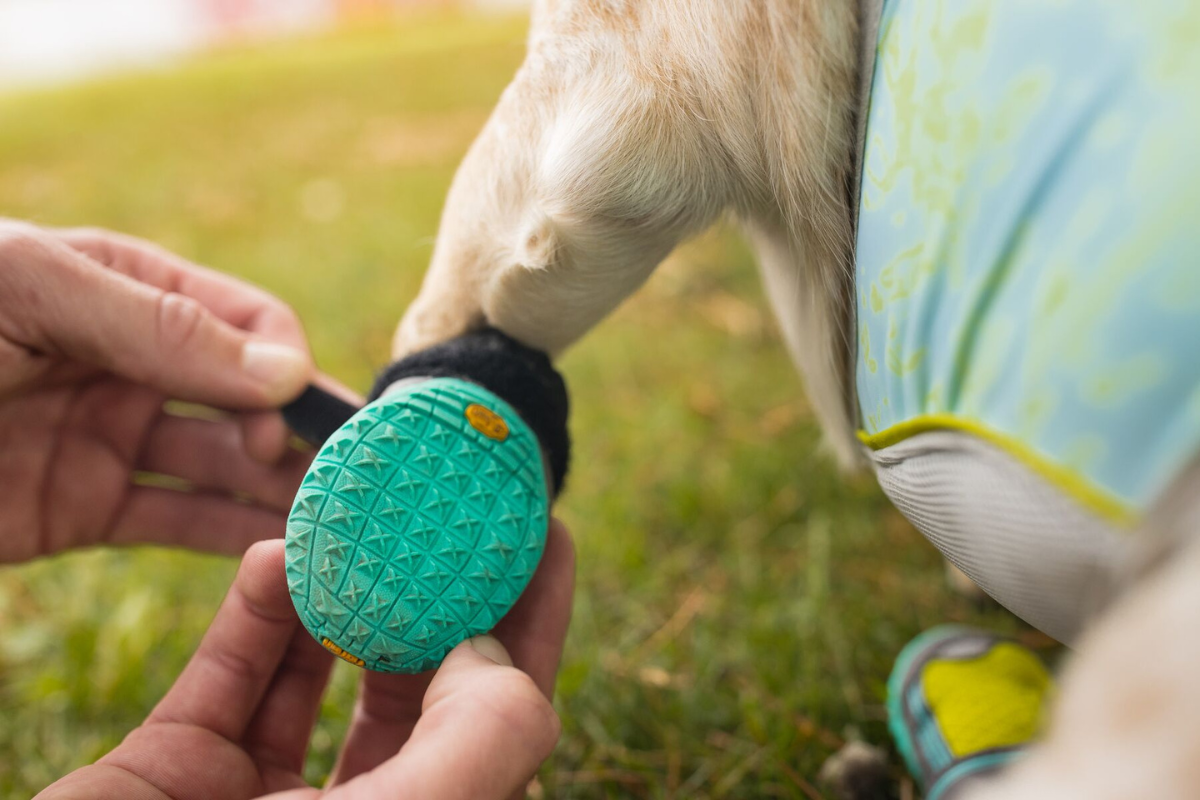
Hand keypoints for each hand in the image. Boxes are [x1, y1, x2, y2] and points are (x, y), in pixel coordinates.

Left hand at [0, 220, 317, 562]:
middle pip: (248, 399)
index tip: (290, 418)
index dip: (284, 368)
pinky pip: (179, 522)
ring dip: (283, 490)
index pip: (247, 322)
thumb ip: (157, 324)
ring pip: (225, 467)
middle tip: (348, 476)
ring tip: (339, 518)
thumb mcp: (31, 293)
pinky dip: (235, 537)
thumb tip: (284, 372)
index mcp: (128, 290)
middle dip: (302, 433)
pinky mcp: (83, 510)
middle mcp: (132, 365)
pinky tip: (286, 551)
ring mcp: (110, 439)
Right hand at [36, 520, 575, 799]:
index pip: (505, 718)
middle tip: (454, 504)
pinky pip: (227, 677)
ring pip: (319, 671)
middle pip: (418, 685)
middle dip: (438, 590)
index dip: (533, 626)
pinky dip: (252, 614)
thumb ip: (483, 738)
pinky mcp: (179, 775)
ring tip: (360, 515)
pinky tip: (271, 557)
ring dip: (338, 591)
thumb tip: (489, 651)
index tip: (546, 537)